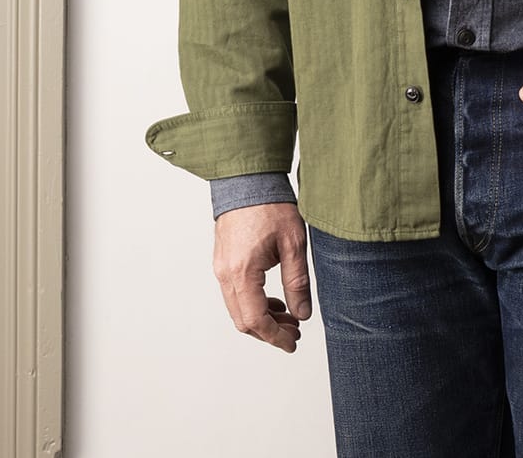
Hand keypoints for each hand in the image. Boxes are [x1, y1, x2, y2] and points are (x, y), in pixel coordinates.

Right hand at [212, 202, 310, 352]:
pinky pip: (234, 293)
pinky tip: (273, 299)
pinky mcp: (222, 260)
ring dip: (261, 318)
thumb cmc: (270, 205)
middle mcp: (225, 274)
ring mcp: (220, 267)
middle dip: (269, 332)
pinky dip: (252, 303)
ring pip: (237, 309)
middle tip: (295, 332)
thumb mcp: (293, 243)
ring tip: (288, 316)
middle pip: (243, 320)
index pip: (256, 320)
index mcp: (242, 272)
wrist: (248, 179)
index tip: (293, 343)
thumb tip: (302, 314)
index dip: (275, 337)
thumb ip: (297, 282)